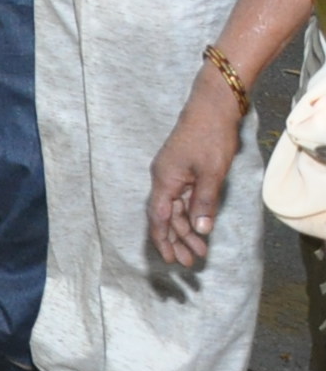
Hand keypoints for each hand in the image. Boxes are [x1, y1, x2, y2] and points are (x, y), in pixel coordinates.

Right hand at [147, 92, 243, 267]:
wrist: (212, 107)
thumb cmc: (210, 137)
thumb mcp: (211, 173)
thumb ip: (204, 202)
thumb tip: (200, 230)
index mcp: (164, 180)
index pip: (159, 217)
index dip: (163, 240)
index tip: (172, 259)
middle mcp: (163, 178)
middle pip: (166, 216)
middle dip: (178, 240)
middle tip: (191, 262)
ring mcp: (172, 174)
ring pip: (175, 209)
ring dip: (186, 230)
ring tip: (200, 250)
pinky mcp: (182, 170)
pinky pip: (182, 199)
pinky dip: (190, 215)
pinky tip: (200, 226)